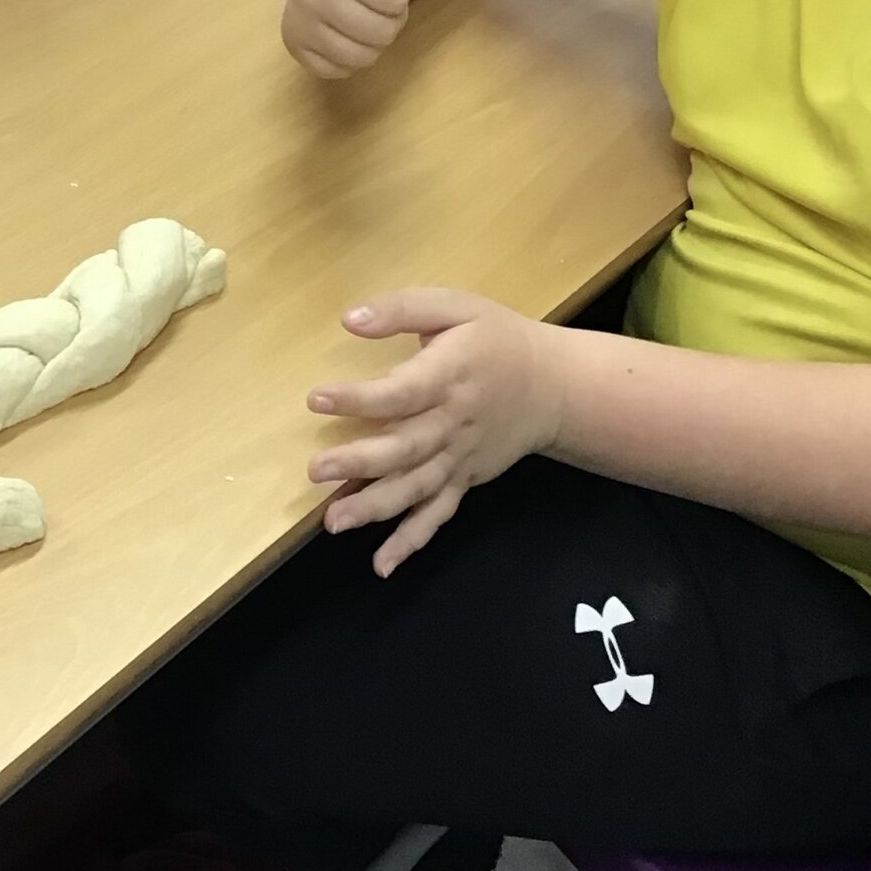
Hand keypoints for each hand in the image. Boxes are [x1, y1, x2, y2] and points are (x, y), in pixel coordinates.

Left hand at [308, 290, 566, 575]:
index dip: (359, 399)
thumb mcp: (455, 306)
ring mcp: (459, 458)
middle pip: (404, 448)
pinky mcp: (464, 479)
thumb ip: (403, 309)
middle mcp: (452, 423)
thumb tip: (350, 318)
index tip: (316, 400)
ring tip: (335, 523)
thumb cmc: (497, 339)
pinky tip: (382, 563)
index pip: (400, 393)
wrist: (554, 385)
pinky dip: (412, 540)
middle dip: (359, 463)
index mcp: (448, 377)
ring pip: (416, 488)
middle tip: (315, 471)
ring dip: (376, 508)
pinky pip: (438, 513)